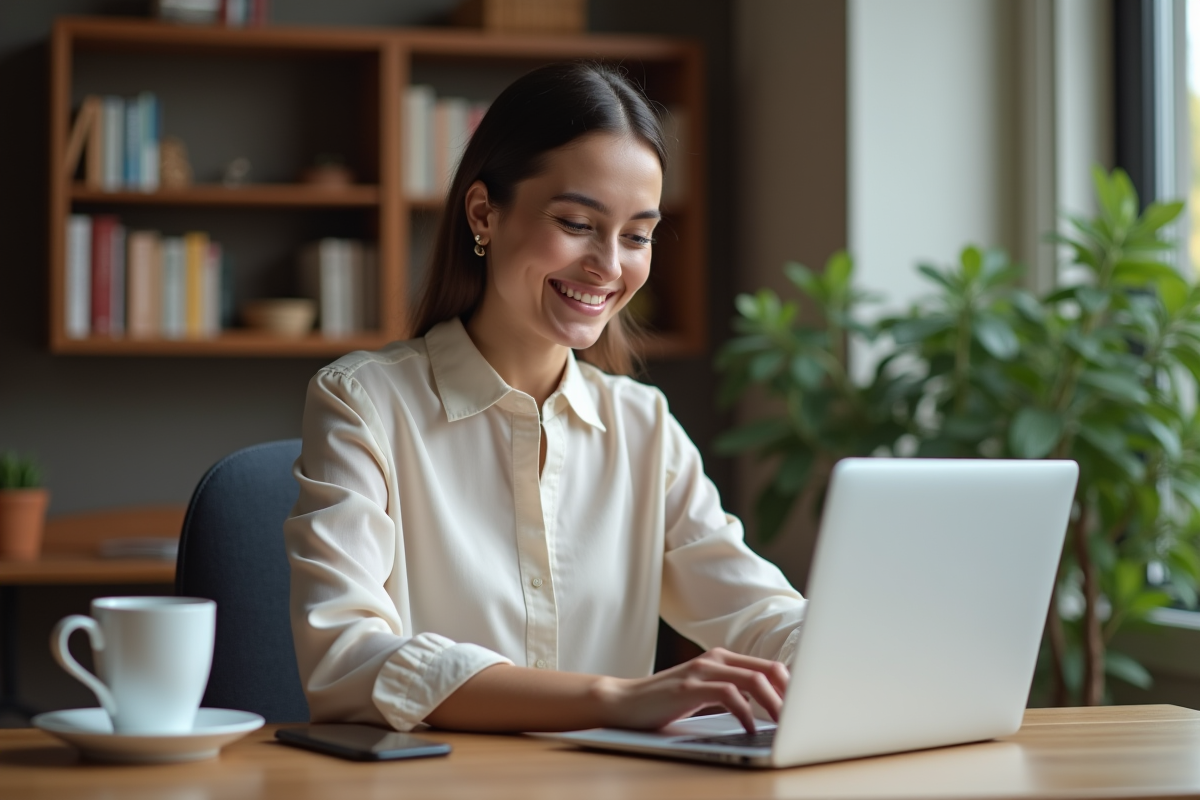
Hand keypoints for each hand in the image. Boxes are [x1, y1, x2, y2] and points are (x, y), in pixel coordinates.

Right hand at [595, 648, 788, 733]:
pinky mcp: (689, 687)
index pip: (769, 666)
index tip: (807, 708)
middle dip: (790, 695)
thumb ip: (732, 693)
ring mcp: (702, 670)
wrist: (624, 702)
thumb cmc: (666, 702)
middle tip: (803, 719)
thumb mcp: (704, 693)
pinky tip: (749, 728)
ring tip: (784, 726)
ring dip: (774, 705)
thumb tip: (771, 710)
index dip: (792, 686)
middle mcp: (715, 659)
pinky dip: (745, 712)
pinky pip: (729, 695)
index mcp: (722, 658)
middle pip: (768, 670)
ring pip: (753, 681)